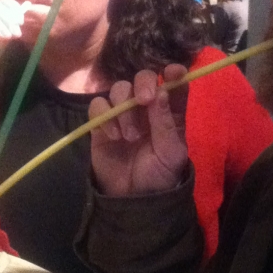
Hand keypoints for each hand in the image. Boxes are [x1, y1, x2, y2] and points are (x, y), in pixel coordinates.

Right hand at [89, 64, 188, 198]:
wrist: (133, 200)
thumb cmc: (159, 176)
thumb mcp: (170, 153)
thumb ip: (166, 123)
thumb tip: (162, 91)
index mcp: (169, 112)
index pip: (174, 85)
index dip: (174, 74)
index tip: (173, 72)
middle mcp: (146, 108)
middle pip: (143, 78)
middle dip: (144, 83)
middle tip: (145, 100)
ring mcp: (122, 114)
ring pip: (119, 88)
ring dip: (125, 107)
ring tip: (130, 136)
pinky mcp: (101, 124)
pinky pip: (98, 105)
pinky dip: (104, 114)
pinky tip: (113, 135)